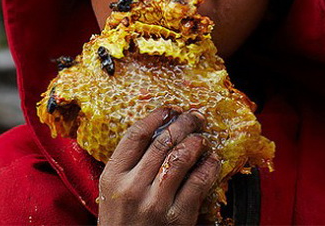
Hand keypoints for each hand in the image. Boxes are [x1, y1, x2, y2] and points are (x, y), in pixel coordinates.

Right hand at [97, 107, 220, 225]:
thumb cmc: (120, 223)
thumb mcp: (112, 191)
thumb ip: (128, 165)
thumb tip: (157, 132)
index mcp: (112, 176)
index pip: (136, 135)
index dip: (156, 117)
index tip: (169, 109)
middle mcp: (132, 187)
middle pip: (162, 142)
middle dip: (183, 124)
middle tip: (195, 116)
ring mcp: (155, 203)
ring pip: (181, 158)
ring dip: (196, 142)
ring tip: (201, 137)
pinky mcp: (177, 217)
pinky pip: (198, 183)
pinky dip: (209, 167)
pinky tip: (212, 161)